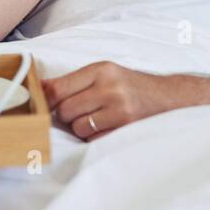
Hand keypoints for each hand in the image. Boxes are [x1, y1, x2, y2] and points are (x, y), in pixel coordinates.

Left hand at [43, 61, 176, 140]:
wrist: (169, 98)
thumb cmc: (132, 87)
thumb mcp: (106, 74)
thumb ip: (74, 81)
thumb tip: (40, 87)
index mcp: (102, 70)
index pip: (59, 88)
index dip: (47, 100)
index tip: (44, 105)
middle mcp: (110, 87)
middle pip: (64, 110)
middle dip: (68, 115)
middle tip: (83, 112)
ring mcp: (119, 109)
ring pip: (77, 127)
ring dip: (83, 128)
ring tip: (99, 119)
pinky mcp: (126, 128)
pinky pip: (93, 139)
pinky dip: (96, 137)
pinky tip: (109, 128)